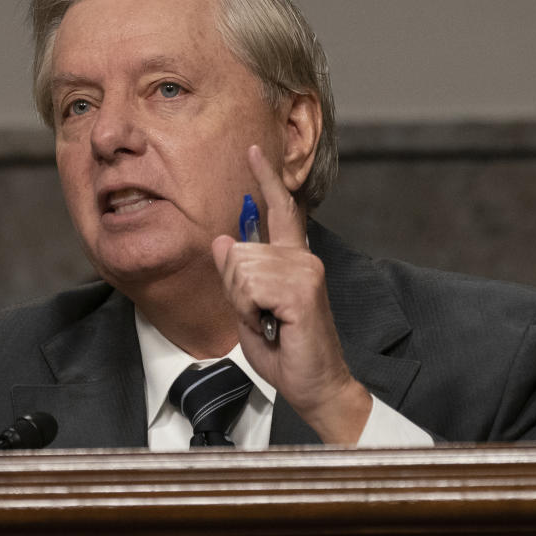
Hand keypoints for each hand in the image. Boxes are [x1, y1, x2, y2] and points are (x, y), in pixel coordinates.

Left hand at [211, 145, 371, 443]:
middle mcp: (303, 258)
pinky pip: (250, 288)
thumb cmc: (286, 351)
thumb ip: (236, 277)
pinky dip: (251, 313)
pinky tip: (273, 326)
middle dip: (235, 289)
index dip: (265, 180)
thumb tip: (221, 241)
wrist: (314, 385)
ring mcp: (306, 271)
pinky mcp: (303, 290)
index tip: (253, 151)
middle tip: (260, 316)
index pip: (280, 210)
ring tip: (269, 322)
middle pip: (238, 251)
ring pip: (241, 270)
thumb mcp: (248, 310)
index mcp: (293, 260)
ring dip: (244, 304)